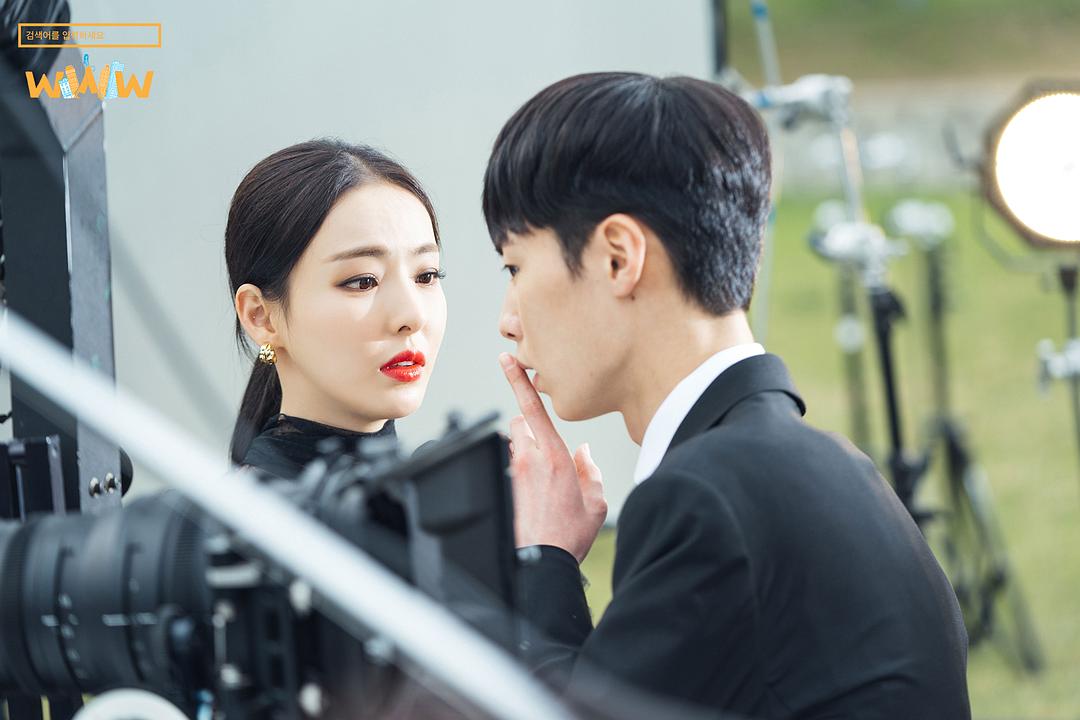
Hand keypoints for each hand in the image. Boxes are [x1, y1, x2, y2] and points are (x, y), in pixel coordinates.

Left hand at [499, 352, 606, 563]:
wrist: (543, 561)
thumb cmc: (570, 534)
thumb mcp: (596, 502)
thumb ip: (590, 471)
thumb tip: (583, 454)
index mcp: (555, 456)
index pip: (534, 408)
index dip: (518, 380)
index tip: (507, 360)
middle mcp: (530, 459)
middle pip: (520, 423)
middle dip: (529, 426)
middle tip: (545, 446)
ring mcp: (514, 473)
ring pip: (514, 443)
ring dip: (525, 448)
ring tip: (542, 476)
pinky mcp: (506, 486)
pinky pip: (512, 466)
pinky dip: (522, 470)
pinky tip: (536, 494)